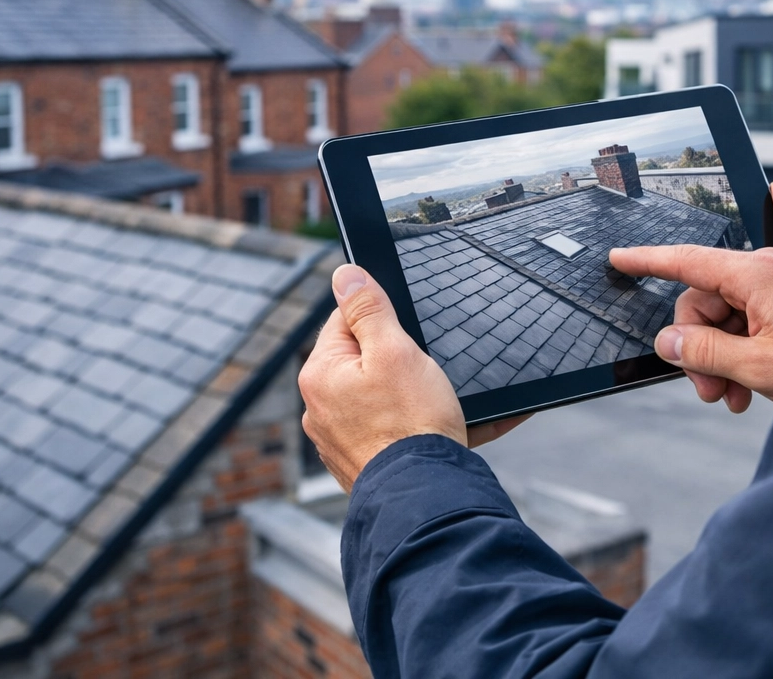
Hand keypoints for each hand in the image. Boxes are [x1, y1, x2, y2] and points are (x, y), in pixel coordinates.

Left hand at [300, 264, 519, 491]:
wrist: (426, 499)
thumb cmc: (413, 425)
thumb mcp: (395, 350)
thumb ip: (368, 309)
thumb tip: (345, 274)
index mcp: (321, 373)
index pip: (346, 320)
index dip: (384, 320)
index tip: (410, 336)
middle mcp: (321, 408)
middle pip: (365, 360)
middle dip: (401, 361)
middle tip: (428, 375)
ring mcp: (341, 440)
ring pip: (383, 398)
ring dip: (415, 396)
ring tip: (443, 407)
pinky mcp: (364, 463)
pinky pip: (393, 431)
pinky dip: (418, 427)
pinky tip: (451, 430)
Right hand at [608, 182, 772, 412]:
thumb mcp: (758, 368)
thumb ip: (707, 352)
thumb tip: (672, 341)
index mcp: (761, 274)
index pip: (689, 262)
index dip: (649, 261)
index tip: (620, 258)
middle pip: (717, 295)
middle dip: (703, 344)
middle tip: (712, 390)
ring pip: (750, 297)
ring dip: (735, 344)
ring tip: (743, 393)